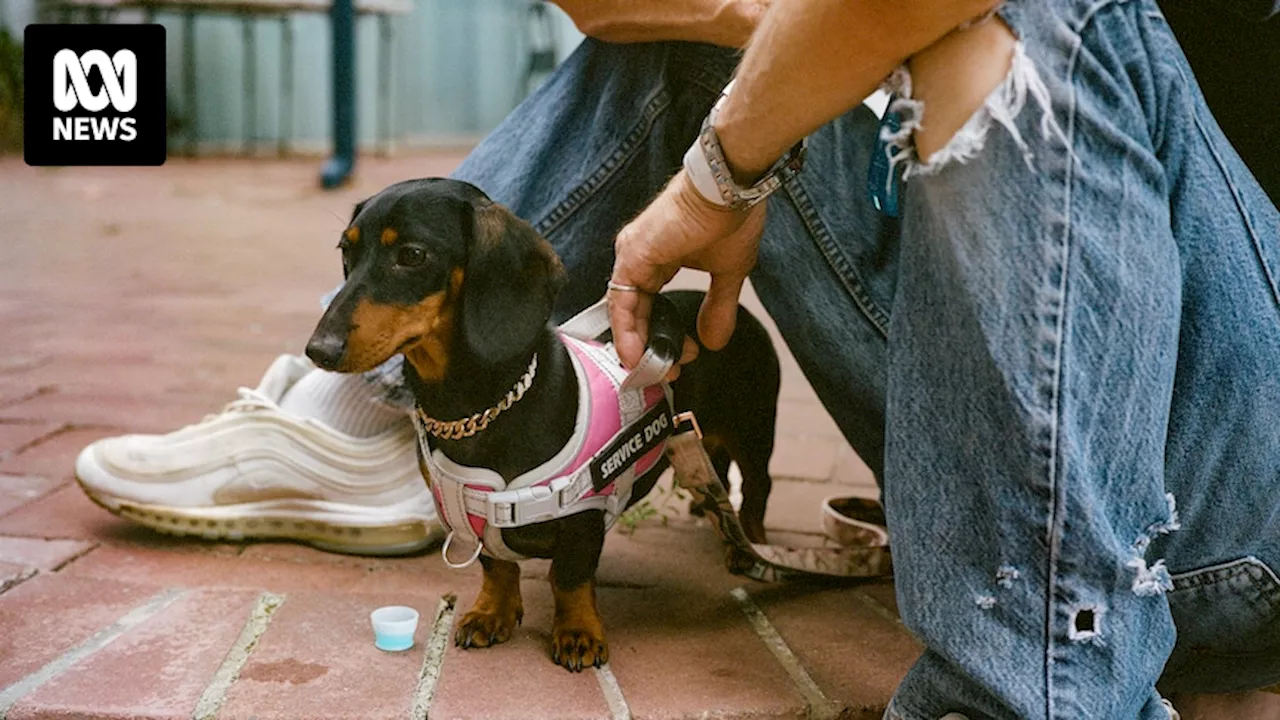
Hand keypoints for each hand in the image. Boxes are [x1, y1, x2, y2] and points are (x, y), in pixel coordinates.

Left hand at [609, 169, 765, 368]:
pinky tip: (636, 354)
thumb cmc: (732, 216)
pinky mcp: (633, 255)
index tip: (679, 357)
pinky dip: (626, 331)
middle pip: (633, 313)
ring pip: (624, 310)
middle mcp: (639, 257)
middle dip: (648, 348)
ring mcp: (633, 255)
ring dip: (636, 346)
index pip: (647, 306)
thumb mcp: (728, 274)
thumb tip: (713, 342)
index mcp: (658, 259)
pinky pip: (622, 301)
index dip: (659, 336)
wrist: (731, 186)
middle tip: (665, 372)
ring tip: (650, 371)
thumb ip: (718, 307)